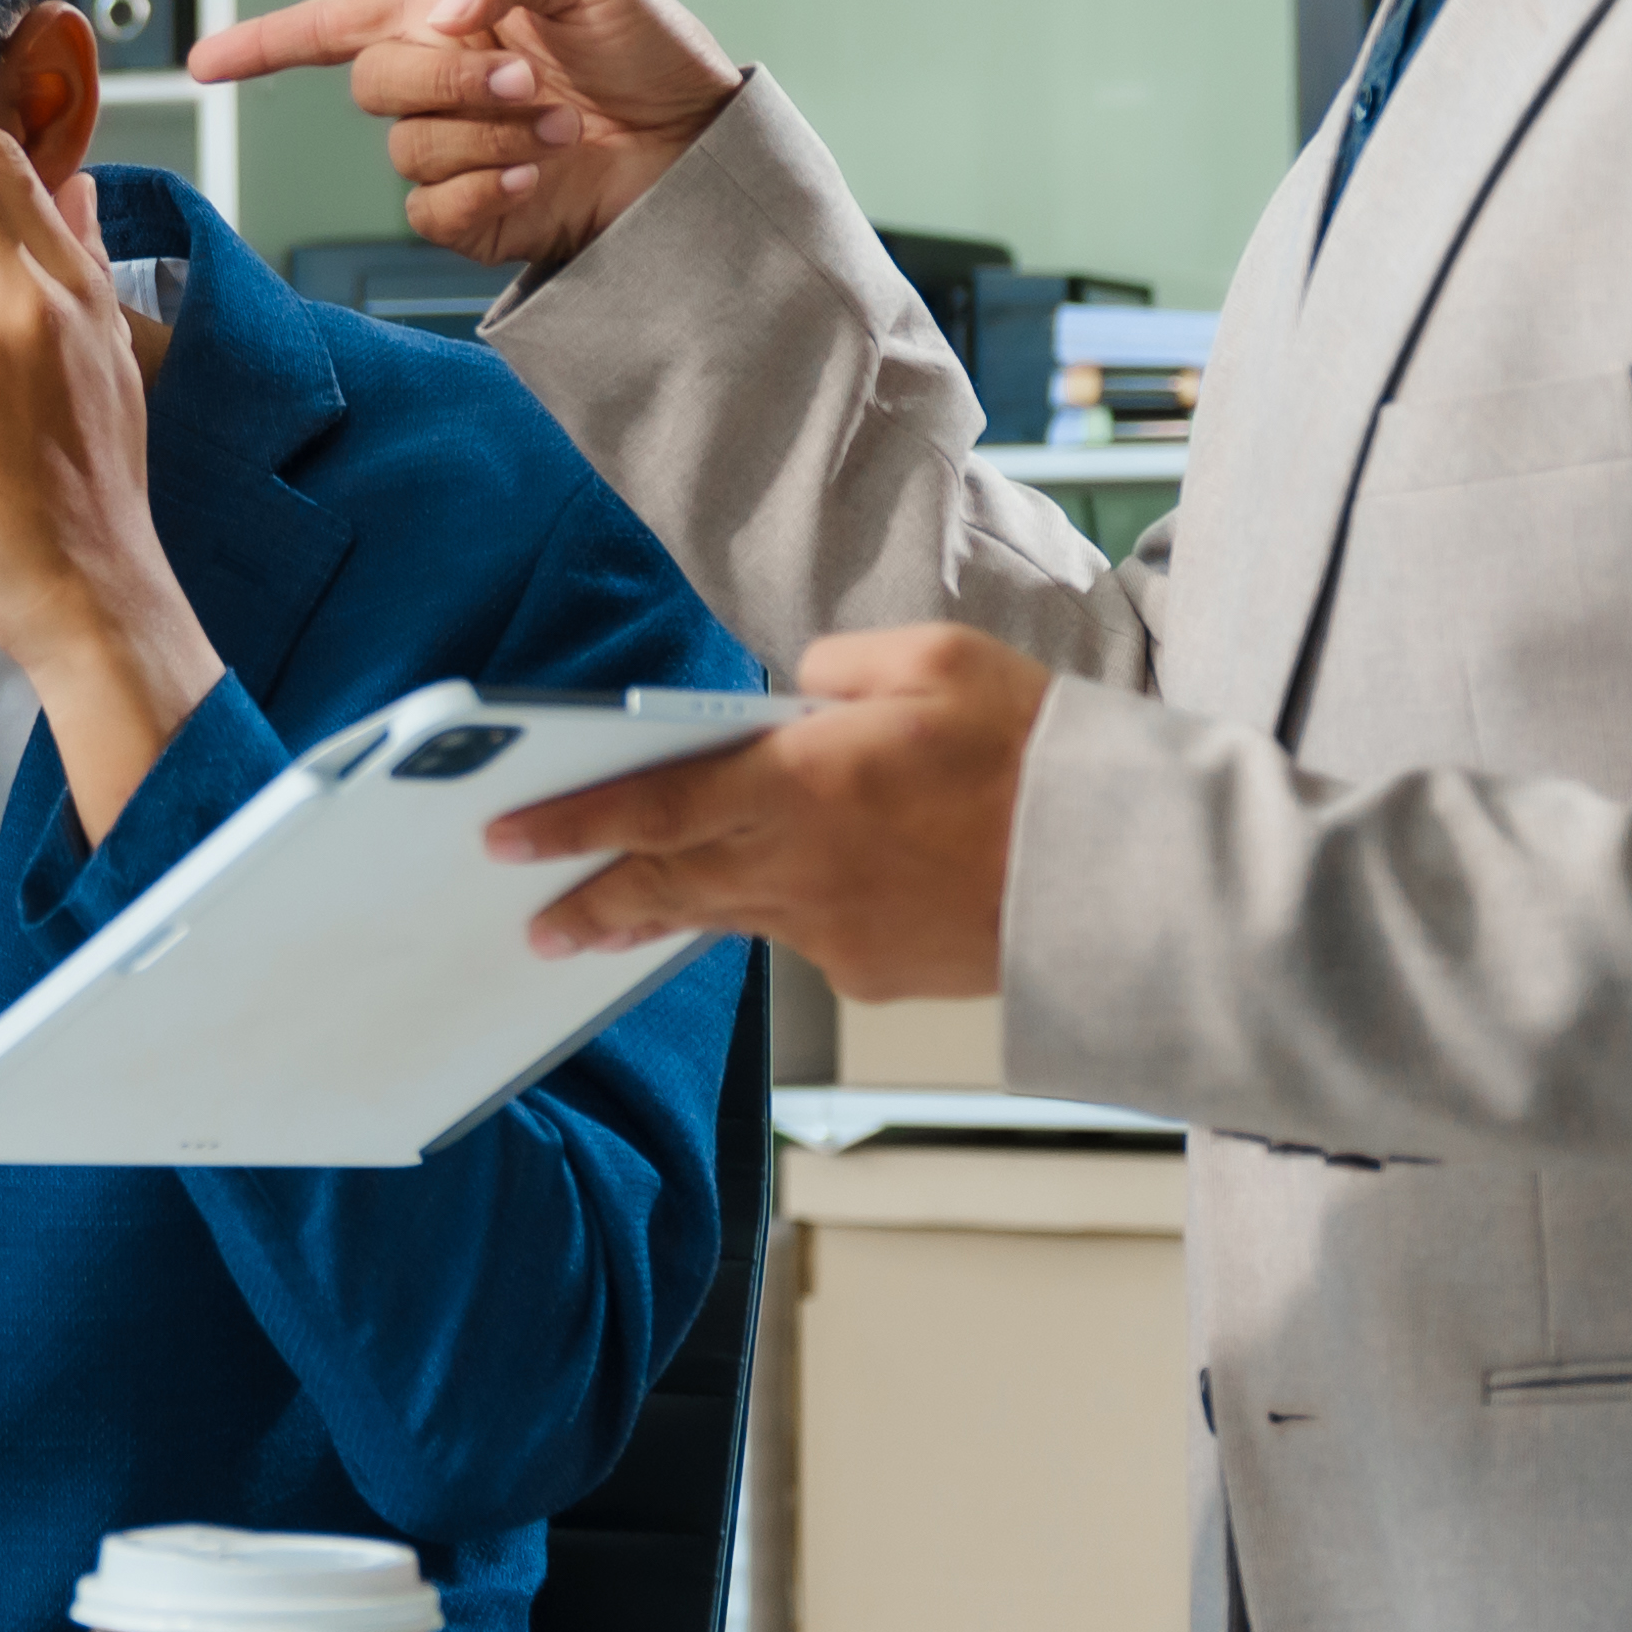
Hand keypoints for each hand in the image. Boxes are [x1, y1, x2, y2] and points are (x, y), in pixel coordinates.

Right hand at [191, 0, 748, 266]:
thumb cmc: (656, 54)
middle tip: (531, 79)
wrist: (706, 149)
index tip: (204, 63)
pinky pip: (431, 210)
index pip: (330, 28)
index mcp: (446, 20)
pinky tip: (535, 173)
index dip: (262, 43)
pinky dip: (482, 189)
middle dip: (450, 80)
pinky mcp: (479, 219)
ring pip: (405, 150)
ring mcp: (456, 157)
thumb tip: (440, 12)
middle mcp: (439, 88)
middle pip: (373, 85)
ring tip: (561, 124)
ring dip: (485, 134)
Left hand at [481, 626, 1046, 989]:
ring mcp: (834, 929)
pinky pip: (804, 938)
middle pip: (665, 885)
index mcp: (800, 782)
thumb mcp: (938, 659)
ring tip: (604, 927)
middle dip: (589, 901)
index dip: (571, 823)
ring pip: (725, 918)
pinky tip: (769, 906)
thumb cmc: (1038, 754)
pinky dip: (778, 916)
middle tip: (533, 919)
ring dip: (660, 921)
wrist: (1126, 874)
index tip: (506, 837)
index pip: (652, 803)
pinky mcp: (874, 972)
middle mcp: (800, 865)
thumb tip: (798, 690)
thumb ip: (842, 666)